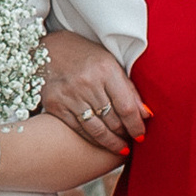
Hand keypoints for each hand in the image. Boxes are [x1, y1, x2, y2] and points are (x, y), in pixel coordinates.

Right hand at [43, 30, 146, 154]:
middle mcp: (87, 83)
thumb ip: (128, 90)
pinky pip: (78, 129)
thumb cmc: (86, 57)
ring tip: (119, 147)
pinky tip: (100, 142)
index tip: (141, 136)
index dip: (136, 126)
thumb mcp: (111, 64)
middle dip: (124, 134)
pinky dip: (92, 139)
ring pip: (97, 129)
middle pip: (113, 120)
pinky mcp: (55, 105)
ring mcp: (69, 95)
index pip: (127, 107)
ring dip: (111, 142)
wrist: (49, 49)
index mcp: (106, 69)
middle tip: (130, 140)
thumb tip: (146, 115)